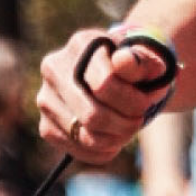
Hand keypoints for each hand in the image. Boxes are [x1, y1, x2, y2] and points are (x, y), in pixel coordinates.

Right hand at [30, 24, 178, 167]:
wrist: (116, 77)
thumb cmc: (133, 68)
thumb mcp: (145, 59)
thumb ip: (141, 60)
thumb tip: (124, 61)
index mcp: (80, 44)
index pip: (105, 84)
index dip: (133, 101)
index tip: (149, 103)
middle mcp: (54, 68)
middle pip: (92, 115)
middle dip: (125, 124)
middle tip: (139, 121)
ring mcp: (46, 99)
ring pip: (84, 136)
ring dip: (116, 139)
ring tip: (128, 129)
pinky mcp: (46, 126)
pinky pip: (77, 150)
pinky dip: (103, 151)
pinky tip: (114, 140)